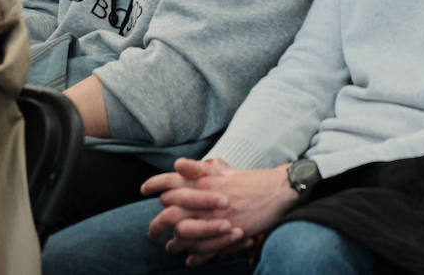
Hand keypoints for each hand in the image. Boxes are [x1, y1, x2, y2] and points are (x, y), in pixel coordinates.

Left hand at [144, 158, 296, 266]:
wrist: (279, 191)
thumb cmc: (253, 181)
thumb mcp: (227, 171)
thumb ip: (204, 169)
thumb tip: (185, 165)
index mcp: (205, 181)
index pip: (171, 181)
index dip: (155, 184)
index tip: (144, 189)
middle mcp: (206, 199)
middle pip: (169, 212)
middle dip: (156, 224)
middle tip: (152, 232)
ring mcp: (215, 218)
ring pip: (182, 235)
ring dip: (173, 244)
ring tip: (170, 248)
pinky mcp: (226, 234)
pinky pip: (203, 250)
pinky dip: (194, 256)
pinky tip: (190, 258)